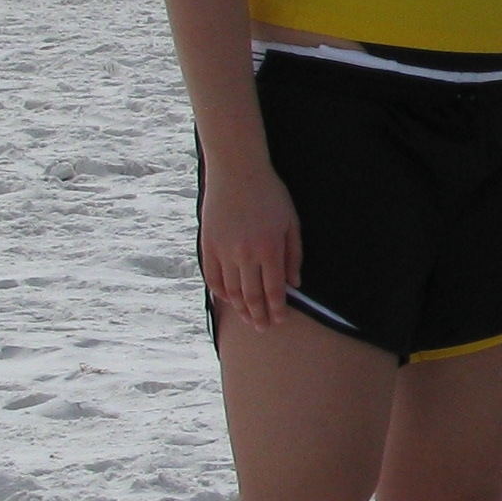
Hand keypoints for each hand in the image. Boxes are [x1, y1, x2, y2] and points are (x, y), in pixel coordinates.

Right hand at [200, 157, 300, 332]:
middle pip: (251, 295)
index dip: (277, 308)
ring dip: (240, 308)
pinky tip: (227, 300)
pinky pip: (212, 276)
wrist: (237, 172)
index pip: (274, 289)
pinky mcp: (207, 245)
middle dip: (258, 315)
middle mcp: (244, 255)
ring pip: (231, 290)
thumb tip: (294, 283)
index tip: (279, 321)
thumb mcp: (291, 223)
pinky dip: (219, 292)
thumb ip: (294, 255)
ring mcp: (223, 251)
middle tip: (263, 328)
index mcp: (269, 249)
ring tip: (247, 319)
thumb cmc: (270, 195)